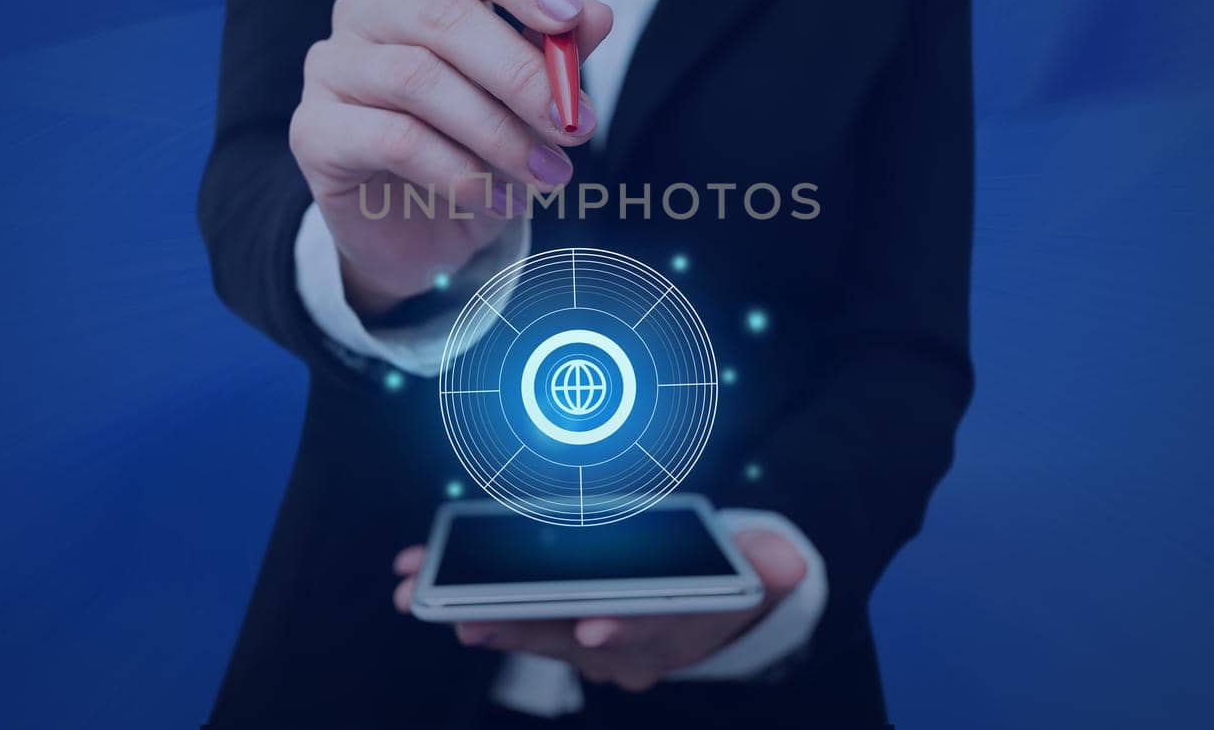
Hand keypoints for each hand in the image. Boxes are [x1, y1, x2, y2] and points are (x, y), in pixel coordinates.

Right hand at [291, 0, 613, 314]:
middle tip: (575, 126)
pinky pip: (394, 138)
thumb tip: (598, 15)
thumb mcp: (526, 106)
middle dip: (520, 73)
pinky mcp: (314, 129)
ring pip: (419, 79)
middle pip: (444, 17)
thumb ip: (554, 58)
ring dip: (497, 133)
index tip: (572, 17)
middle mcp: (369, 13)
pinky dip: (459, 173)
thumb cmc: (474, 152)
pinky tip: (497, 202)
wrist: (417, 235)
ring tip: (546, 177)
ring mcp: (333, 67)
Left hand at [390, 529, 807, 692]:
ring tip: (424, 595)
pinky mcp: (557, 626)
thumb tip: (789, 562)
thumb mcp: (766, 570)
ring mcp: (587, 642)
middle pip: (567, 636)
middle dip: (518, 624)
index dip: (621, 630)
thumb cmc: (729, 578)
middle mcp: (624, 649)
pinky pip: (510, 611)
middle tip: (470, 616)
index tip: (594, 628)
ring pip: (528, 626)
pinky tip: (424, 582)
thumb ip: (773, 563)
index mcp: (674, 631)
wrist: (717, 608)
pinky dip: (468, 598)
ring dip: (475, 611)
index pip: (645, 633)